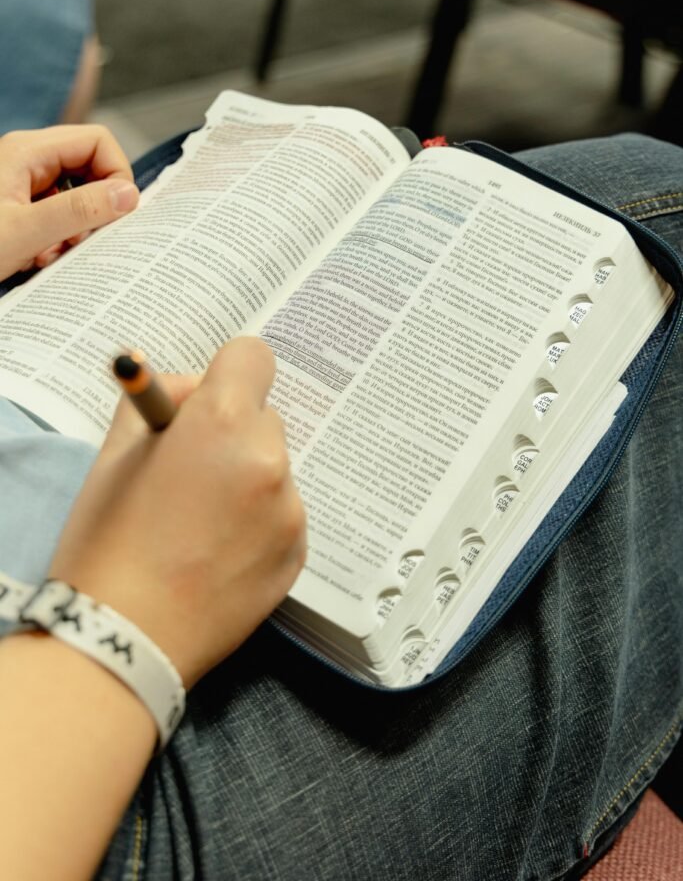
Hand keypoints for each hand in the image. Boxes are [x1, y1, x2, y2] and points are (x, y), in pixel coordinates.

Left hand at [0, 125, 138, 281]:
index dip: (117, 175)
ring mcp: (17, 184)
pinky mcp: (14, 208)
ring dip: (74, 228)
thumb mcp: (24, 232)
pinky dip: (55, 239)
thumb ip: (79, 211)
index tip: (118, 214)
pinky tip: (38, 259)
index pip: (97, 142)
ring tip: (54, 253)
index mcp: (27, 151)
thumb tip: (129, 195)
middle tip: (87, 239)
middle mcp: (24, 160)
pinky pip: (52, 215)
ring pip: (72, 196)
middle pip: (88, 168)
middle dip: (96, 206)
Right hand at [50, 338, 306, 687]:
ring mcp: (290, 510)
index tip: (204, 402)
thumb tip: (186, 389)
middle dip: (229, 432)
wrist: (126, 640)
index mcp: (222, 422)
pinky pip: (282, 514)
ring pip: (273, 469)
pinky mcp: (298, 552)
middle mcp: (269, 459)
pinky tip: (217, 554)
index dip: (225, 373)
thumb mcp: (114, 454)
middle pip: (262, 417)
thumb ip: (156, 403)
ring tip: (198, 524)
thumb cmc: (108, 544)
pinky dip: (258, 522)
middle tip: (186, 473)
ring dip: (246, 480)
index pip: (252, 356)